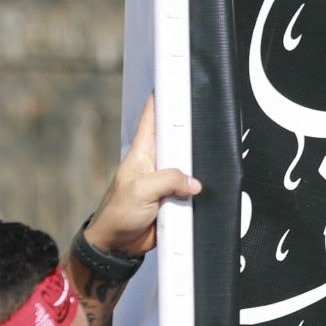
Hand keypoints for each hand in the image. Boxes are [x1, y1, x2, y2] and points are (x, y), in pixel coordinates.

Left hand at [85, 95, 201, 257]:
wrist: (118, 246)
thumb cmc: (117, 215)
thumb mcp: (140, 191)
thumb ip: (168, 180)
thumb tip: (193, 182)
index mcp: (142, 153)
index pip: (152, 117)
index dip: (163, 97)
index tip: (176, 80)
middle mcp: (156, 163)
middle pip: (179, 139)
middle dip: (192, 130)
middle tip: (206, 118)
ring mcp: (166, 181)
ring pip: (190, 165)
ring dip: (198, 166)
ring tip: (209, 158)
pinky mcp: (175, 199)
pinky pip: (192, 189)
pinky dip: (200, 190)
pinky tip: (207, 187)